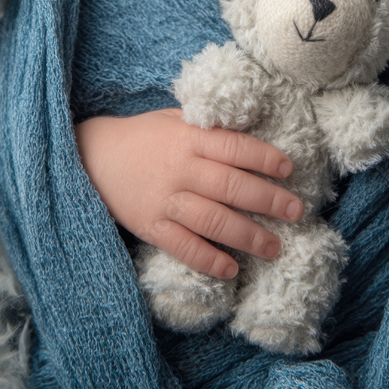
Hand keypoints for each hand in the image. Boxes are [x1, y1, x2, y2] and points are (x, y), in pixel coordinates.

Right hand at [73, 107, 303, 279]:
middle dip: (268, 200)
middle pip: (231, 186)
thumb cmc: (142, 136)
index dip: (264, 158)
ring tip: (274, 246)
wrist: (92, 158)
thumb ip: (208, 128)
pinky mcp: (151, 226)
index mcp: (189, 138)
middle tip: (296, 211)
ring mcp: (166, 200)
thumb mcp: (175, 120)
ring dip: (248, 235)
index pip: (235, 147)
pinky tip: (231, 269)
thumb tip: (251, 134)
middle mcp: (181, 169)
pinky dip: (209, 259)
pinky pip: (184, 246)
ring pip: (214, 220)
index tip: (288, 169)